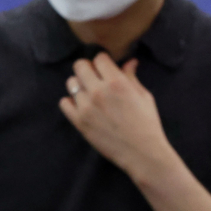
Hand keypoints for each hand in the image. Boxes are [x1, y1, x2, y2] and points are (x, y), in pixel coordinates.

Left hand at [59, 53, 178, 182]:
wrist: (142, 152)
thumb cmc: (147, 123)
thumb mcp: (143, 96)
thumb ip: (131, 76)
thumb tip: (129, 61)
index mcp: (116, 82)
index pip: (99, 58)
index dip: (103, 61)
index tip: (105, 68)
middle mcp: (98, 91)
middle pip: (80, 65)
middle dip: (87, 68)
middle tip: (94, 78)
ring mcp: (86, 106)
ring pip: (71, 83)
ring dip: (79, 85)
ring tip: (89, 93)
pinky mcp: (78, 121)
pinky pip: (64, 103)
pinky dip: (70, 102)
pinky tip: (81, 106)